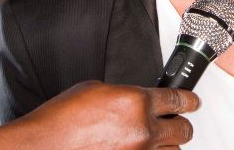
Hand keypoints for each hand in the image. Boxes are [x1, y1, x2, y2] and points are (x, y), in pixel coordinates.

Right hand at [17, 81, 198, 148]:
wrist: (40, 148)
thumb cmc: (59, 122)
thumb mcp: (94, 90)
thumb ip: (125, 95)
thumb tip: (137, 100)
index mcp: (135, 102)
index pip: (178, 99)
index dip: (189, 100)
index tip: (193, 102)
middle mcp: (142, 131)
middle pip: (183, 129)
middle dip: (181, 124)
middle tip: (177, 122)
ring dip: (166, 146)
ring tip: (155, 141)